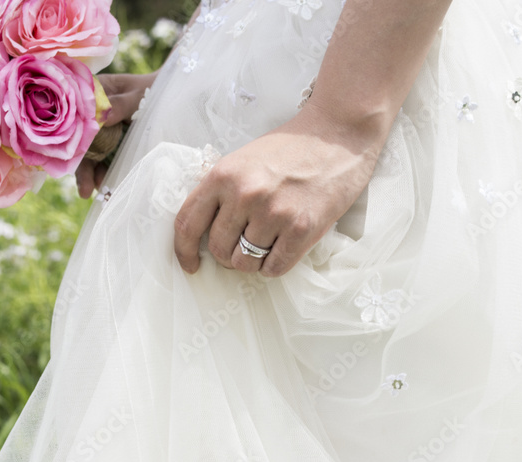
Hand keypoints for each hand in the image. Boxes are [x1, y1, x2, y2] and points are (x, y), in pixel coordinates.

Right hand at [75, 71, 158, 198]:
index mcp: (93, 95)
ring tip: (93, 191)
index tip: (71, 156)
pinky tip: (104, 185)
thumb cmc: (152, 89)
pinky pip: (103, 160)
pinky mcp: (110, 144)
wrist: (170, 96)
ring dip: (91, 174)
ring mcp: (100, 132)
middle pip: (79, 141)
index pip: (75, 117)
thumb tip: (104, 117)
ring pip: (90, 155)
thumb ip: (121, 104)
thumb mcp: (138, 94)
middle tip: (85, 190)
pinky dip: (103, 172)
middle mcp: (91, 116)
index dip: (71, 136)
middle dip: (82, 166)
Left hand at [173, 101, 390, 276]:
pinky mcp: (302, 228)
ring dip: (253, 261)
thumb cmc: (290, 149)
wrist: (338, 133)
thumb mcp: (243, 161)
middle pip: (218, 249)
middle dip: (227, 254)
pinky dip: (274, 265)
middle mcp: (245, 194)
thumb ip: (221, 193)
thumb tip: (203, 234)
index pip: (187, 224)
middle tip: (244, 244)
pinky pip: (273, 269)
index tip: (190, 264)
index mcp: (223, 175)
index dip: (183, 251)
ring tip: (267, 242)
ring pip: (244, 263)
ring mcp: (274, 212)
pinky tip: (283, 248)